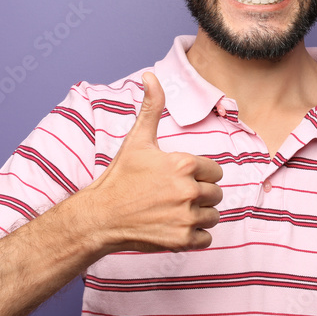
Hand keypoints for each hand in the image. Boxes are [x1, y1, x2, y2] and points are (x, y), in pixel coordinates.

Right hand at [84, 72, 222, 252]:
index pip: (215, 171)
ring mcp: (186, 217)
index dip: (199, 174)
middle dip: (199, 195)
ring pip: (213, 216)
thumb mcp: (137, 139)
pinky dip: (194, 236)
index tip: (177, 178)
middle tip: (172, 196)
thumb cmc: (120, 177)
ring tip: (174, 211)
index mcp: (184, 164)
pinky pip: (206, 238)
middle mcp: (189, 190)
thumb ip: (152, 107)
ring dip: (199, 216)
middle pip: (216, 194)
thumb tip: (151, 75)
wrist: (100, 217)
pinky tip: (174, 227)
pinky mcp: (182, 240)